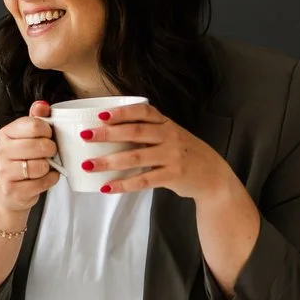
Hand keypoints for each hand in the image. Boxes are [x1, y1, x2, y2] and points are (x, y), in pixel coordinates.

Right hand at [0, 101, 60, 215]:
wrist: (9, 191)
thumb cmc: (22, 160)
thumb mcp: (27, 137)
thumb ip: (36, 119)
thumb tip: (42, 105)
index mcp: (6, 133)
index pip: (34, 125)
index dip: (48, 131)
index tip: (49, 136)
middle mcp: (1, 151)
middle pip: (39, 145)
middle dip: (51, 150)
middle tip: (50, 152)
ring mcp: (4, 172)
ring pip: (40, 166)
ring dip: (49, 167)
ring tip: (45, 166)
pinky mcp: (12, 190)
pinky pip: (41, 182)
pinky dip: (50, 180)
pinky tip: (45, 178)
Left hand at [77, 102, 231, 200]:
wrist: (213, 176)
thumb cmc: (185, 154)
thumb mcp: (171, 136)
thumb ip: (148, 133)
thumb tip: (111, 132)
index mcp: (166, 123)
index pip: (143, 111)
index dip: (122, 112)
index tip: (101, 115)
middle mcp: (170, 136)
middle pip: (135, 132)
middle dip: (108, 134)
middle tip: (86, 136)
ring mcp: (172, 156)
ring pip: (136, 157)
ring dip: (110, 161)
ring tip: (89, 165)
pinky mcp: (173, 175)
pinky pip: (144, 180)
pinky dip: (124, 184)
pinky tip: (107, 187)